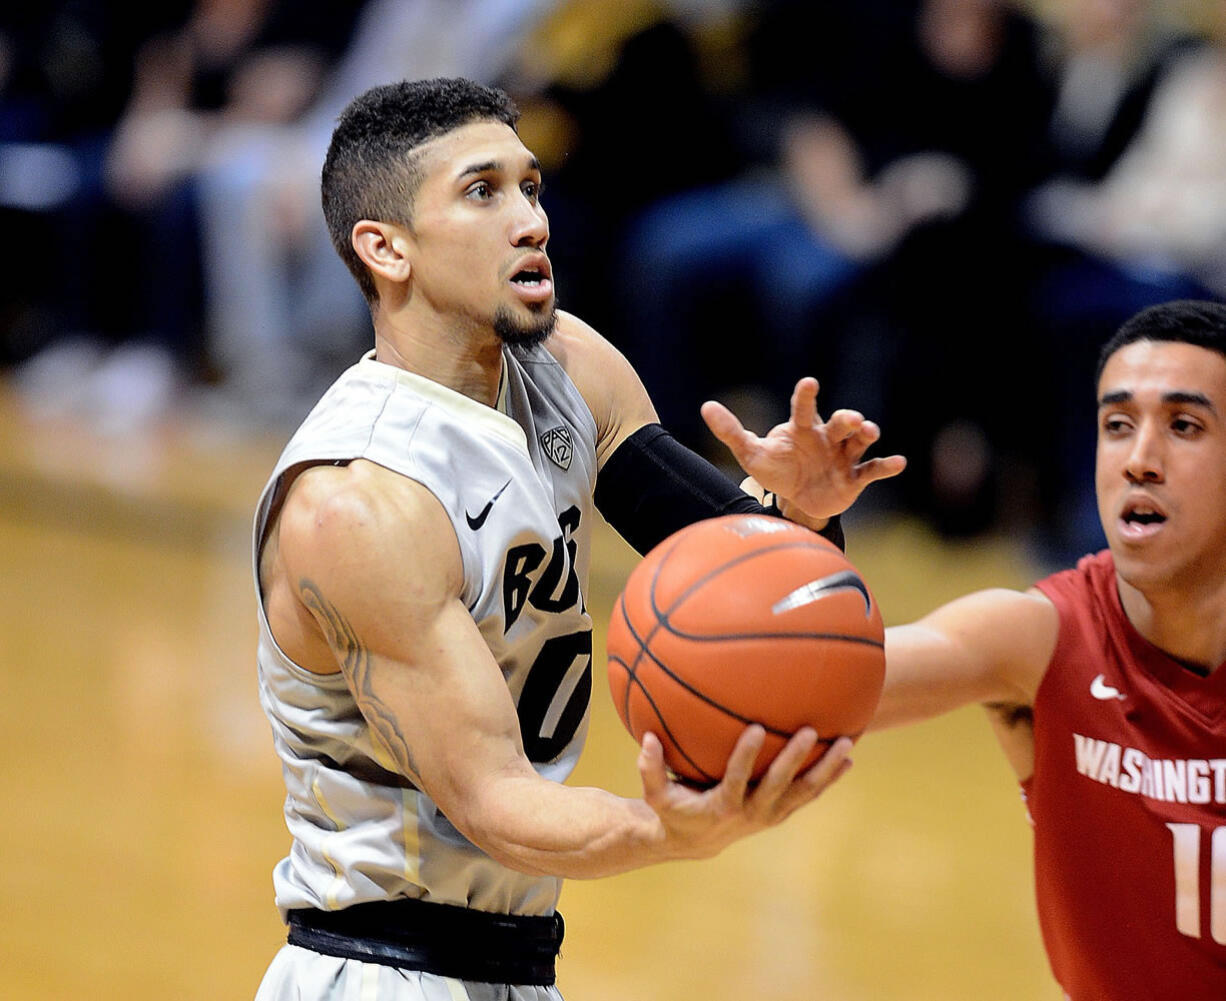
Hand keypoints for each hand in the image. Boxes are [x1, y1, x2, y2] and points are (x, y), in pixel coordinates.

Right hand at [638, 725, 853, 860]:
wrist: (697, 842)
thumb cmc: (674, 810)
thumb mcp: (655, 794)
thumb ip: (649, 767)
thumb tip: (647, 736)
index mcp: (722, 804)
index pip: (736, 778)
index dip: (746, 756)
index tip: (757, 728)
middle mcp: (751, 811)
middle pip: (778, 784)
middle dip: (795, 758)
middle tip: (810, 731)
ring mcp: (770, 814)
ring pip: (802, 792)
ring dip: (825, 770)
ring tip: (847, 744)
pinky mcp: (780, 812)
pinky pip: (808, 794)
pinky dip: (828, 778)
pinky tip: (848, 758)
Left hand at [701, 377, 904, 520]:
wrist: (797, 501)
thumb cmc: (775, 470)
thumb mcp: (751, 454)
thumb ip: (732, 432)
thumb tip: (706, 407)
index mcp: (803, 429)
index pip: (804, 408)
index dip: (807, 396)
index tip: (809, 383)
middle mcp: (827, 438)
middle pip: (839, 423)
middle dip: (846, 418)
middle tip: (849, 418)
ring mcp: (844, 456)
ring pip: (859, 441)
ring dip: (867, 434)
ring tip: (870, 431)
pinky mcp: (856, 478)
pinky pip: (873, 469)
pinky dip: (887, 466)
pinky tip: (899, 463)